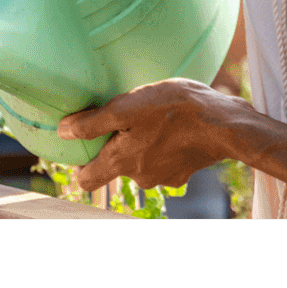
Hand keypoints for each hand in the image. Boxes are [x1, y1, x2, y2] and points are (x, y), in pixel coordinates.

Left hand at [57, 78, 248, 191]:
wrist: (224, 124)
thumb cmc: (174, 109)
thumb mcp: (127, 107)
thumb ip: (92, 123)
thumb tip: (63, 131)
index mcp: (121, 162)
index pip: (86, 180)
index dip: (80, 164)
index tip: (83, 144)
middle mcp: (139, 177)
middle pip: (115, 167)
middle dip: (116, 145)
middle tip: (126, 119)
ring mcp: (163, 178)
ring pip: (140, 162)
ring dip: (141, 142)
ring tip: (153, 117)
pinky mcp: (183, 172)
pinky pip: (162, 160)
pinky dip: (162, 146)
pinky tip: (172, 126)